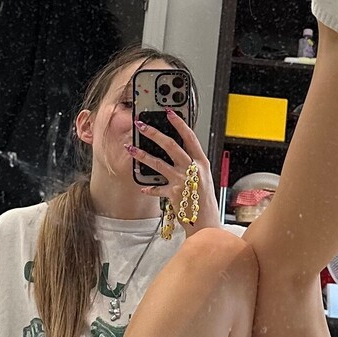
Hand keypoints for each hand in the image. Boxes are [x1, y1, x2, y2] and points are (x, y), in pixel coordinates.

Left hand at [130, 109, 221, 233]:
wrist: (206, 224)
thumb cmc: (204, 202)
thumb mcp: (203, 179)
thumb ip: (191, 166)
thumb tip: (175, 155)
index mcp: (202, 163)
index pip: (190, 137)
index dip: (179, 123)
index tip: (169, 112)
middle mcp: (193, 169)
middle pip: (171, 145)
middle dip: (154, 133)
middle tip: (141, 125)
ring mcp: (182, 181)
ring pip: (158, 163)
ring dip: (142, 154)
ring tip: (131, 148)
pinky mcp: (173, 193)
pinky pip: (156, 188)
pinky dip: (149, 188)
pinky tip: (142, 187)